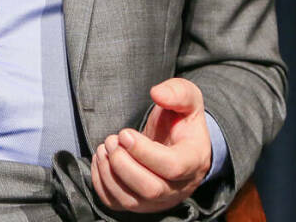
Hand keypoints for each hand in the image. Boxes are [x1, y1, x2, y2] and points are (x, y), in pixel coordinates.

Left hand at [90, 78, 212, 214]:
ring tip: (105, 148)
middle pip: (150, 189)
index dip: (144, 152)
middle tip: (112, 140)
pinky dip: (101, 184)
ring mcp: (159, 200)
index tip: (125, 133)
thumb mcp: (188, 99)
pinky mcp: (140, 204)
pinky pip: (116, 204)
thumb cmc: (181, 121)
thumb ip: (177, 92)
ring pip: (131, 200)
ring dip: (110, 174)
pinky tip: (101, 160)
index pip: (172, 167)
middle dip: (124, 164)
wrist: (179, 143)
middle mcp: (179, 187)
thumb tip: (157, 93)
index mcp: (194, 160)